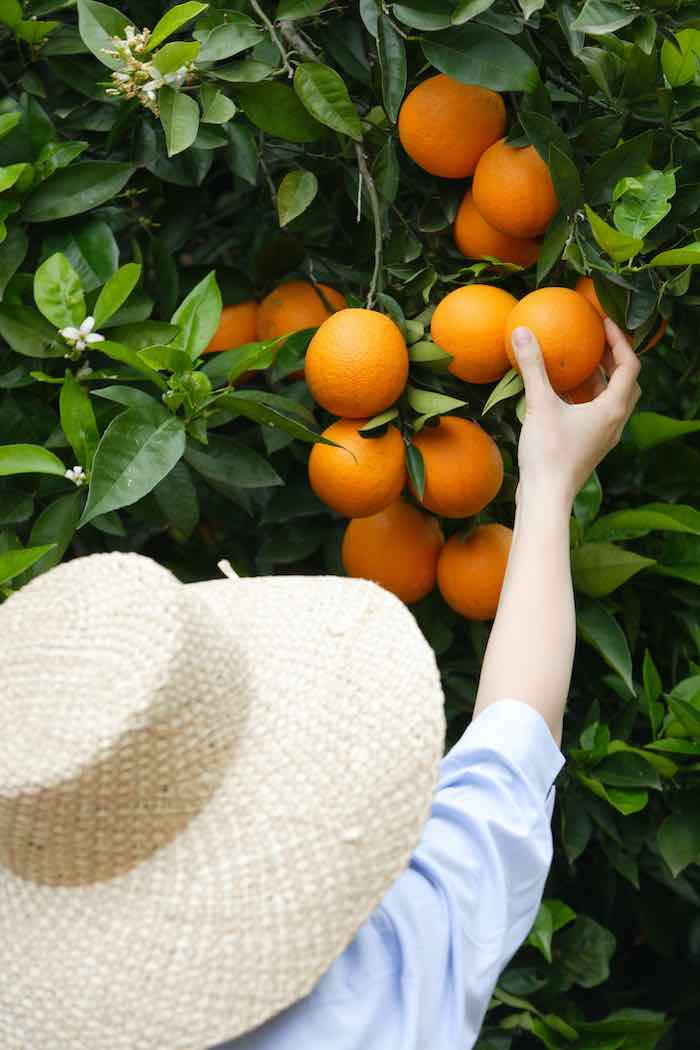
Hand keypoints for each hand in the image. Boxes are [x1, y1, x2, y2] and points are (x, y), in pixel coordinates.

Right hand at [511, 318, 640, 505]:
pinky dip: (587, 397)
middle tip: (596, 341)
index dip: (620, 341)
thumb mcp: (540, 404)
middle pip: (626, 382)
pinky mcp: (590, 447)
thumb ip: (533, 366)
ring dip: (600, 380)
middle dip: (614, 359)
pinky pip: (596, 414)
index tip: (604, 324)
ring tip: (580, 362)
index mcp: (613, 408)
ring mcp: (604, 437)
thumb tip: (521, 330)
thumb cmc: (549, 452)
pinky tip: (563, 393)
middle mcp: (615, 422)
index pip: (630, 365)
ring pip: (612, 400)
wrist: (546, 496)